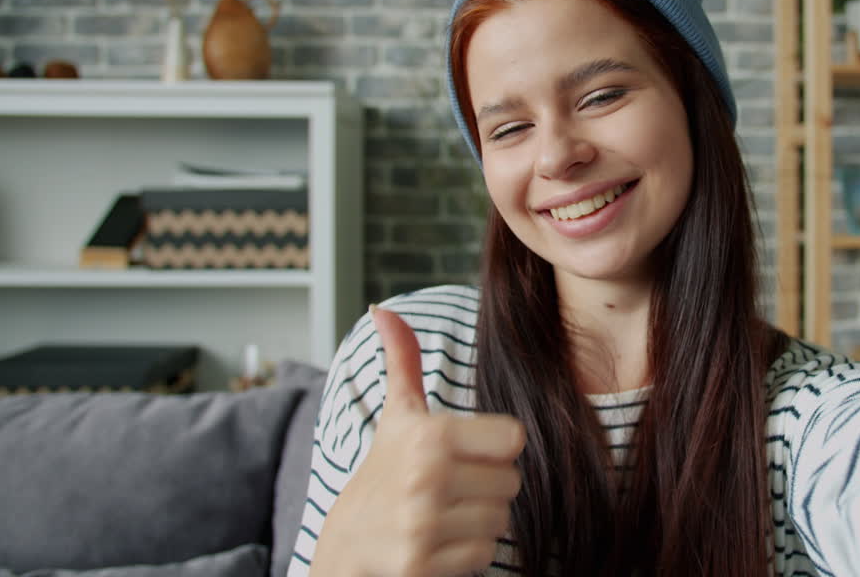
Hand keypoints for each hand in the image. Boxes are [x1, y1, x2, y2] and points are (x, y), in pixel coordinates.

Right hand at [311, 305, 524, 576]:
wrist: (345, 549)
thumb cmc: (383, 475)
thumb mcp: (396, 417)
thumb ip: (402, 361)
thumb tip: (382, 309)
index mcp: (430, 435)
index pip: (514, 439)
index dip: (494, 450)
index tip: (463, 455)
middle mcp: (426, 477)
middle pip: (512, 483)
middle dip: (486, 489)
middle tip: (449, 490)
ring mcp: (422, 524)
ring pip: (501, 521)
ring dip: (478, 522)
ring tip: (442, 516)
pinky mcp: (421, 564)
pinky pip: (482, 555)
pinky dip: (465, 555)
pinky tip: (437, 544)